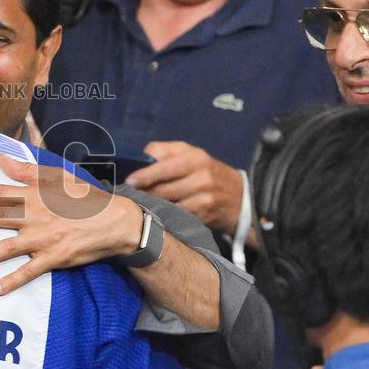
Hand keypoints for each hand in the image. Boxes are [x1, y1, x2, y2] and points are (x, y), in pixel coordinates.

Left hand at [0, 154, 144, 295]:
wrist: (114, 222)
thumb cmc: (85, 198)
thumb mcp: (58, 178)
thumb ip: (28, 171)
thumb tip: (2, 160)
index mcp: (35, 195)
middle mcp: (35, 216)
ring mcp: (43, 239)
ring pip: (7, 247)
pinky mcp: (53, 258)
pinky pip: (29, 272)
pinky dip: (12, 282)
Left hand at [125, 141, 242, 234]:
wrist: (238, 197)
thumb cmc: (205, 170)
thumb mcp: (189, 153)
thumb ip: (164, 150)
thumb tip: (140, 157)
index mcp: (196, 158)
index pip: (165, 167)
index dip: (145, 175)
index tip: (130, 181)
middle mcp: (202, 179)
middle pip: (163, 189)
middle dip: (144, 192)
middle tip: (131, 193)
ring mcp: (203, 200)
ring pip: (167, 205)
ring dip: (152, 204)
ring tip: (143, 202)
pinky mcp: (202, 217)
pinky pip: (176, 216)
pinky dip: (165, 215)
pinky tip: (159, 212)